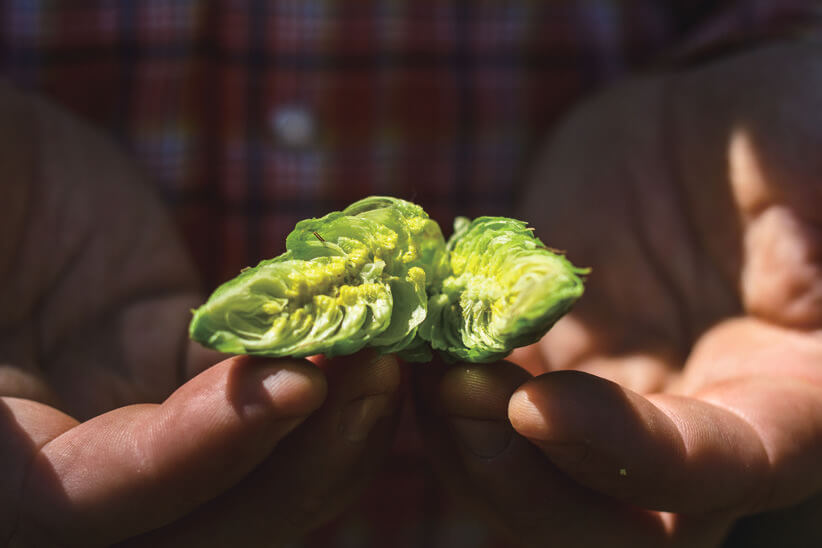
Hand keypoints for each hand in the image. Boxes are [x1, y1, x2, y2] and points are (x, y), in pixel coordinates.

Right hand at [0, 83, 400, 546]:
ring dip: (331, 433)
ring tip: (387, 352)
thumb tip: (66, 364)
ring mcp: (136, 425)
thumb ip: (8, 311)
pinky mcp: (189, 382)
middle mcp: (64, 468)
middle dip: (298, 465)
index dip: (190, 460)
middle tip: (375, 375)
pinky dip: (322, 380)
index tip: (292, 387)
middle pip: (197, 524)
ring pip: (250, 480)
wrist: (2, 162)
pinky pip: (265, 405)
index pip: (83, 506)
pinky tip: (365, 329)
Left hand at [413, 42, 821, 546]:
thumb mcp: (796, 145)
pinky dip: (441, 400)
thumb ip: (803, 197)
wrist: (683, 136)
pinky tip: (414, 341)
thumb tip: (797, 267)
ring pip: (532, 487)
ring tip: (419, 359)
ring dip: (463, 443)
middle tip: (453, 389)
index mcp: (785, 396)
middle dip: (520, 477)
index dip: (626, 451)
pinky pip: (487, 426)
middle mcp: (698, 428)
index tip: (534, 404)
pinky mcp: (549, 378)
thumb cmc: (767, 128)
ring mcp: (613, 411)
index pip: (719, 466)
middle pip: (611, 520)